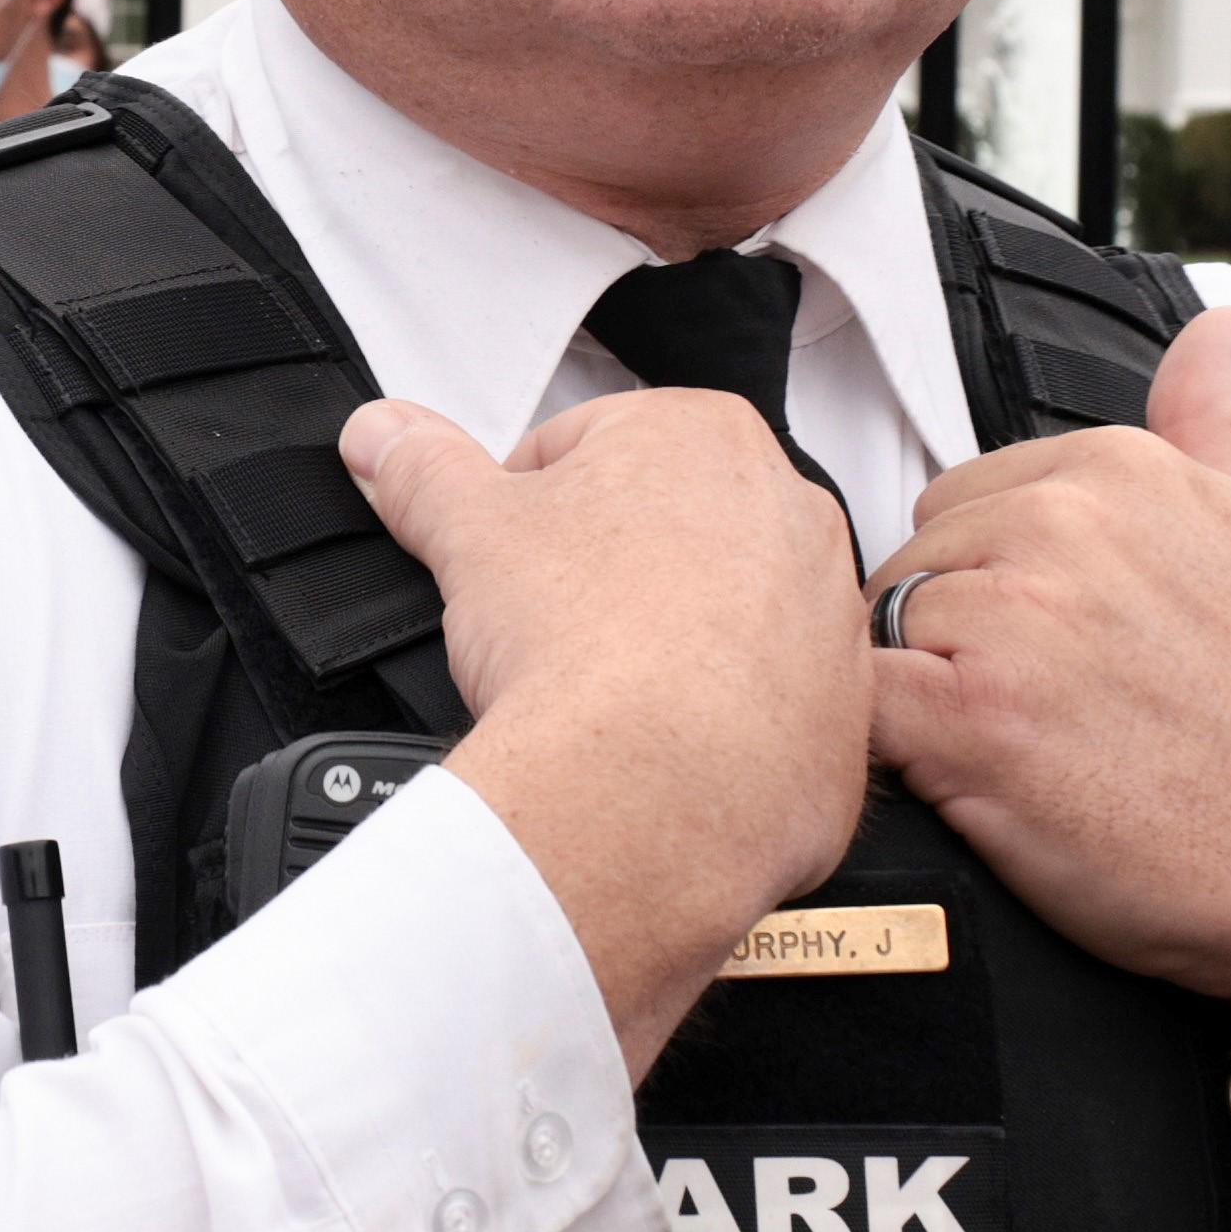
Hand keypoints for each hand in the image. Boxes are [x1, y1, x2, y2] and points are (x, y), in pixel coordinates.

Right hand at [336, 382, 865, 1051]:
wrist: (653, 796)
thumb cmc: (585, 649)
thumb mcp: (467, 532)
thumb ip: (421, 468)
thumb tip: (384, 436)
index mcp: (706, 435)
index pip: (589, 447)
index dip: (524, 507)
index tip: (506, 560)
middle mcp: (792, 511)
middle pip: (665, 528)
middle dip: (604, 571)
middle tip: (548, 627)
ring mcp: (829, 612)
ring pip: (722, 614)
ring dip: (666, 643)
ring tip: (606, 691)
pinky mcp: (846, 711)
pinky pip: (767, 701)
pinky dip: (718, 720)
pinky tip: (662, 745)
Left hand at [862, 315, 1230, 1219]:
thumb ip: (1214, 425)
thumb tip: (1214, 329)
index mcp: (1118, 466)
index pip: (967, 498)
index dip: (992, 588)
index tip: (1053, 653)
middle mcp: (1059, 521)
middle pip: (913, 563)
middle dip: (949, 640)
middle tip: (1038, 718)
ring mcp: (1009, 616)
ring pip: (877, 634)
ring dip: (919, 702)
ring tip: (1014, 759)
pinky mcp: (965, 718)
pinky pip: (855, 709)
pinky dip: (884, 754)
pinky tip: (956, 785)